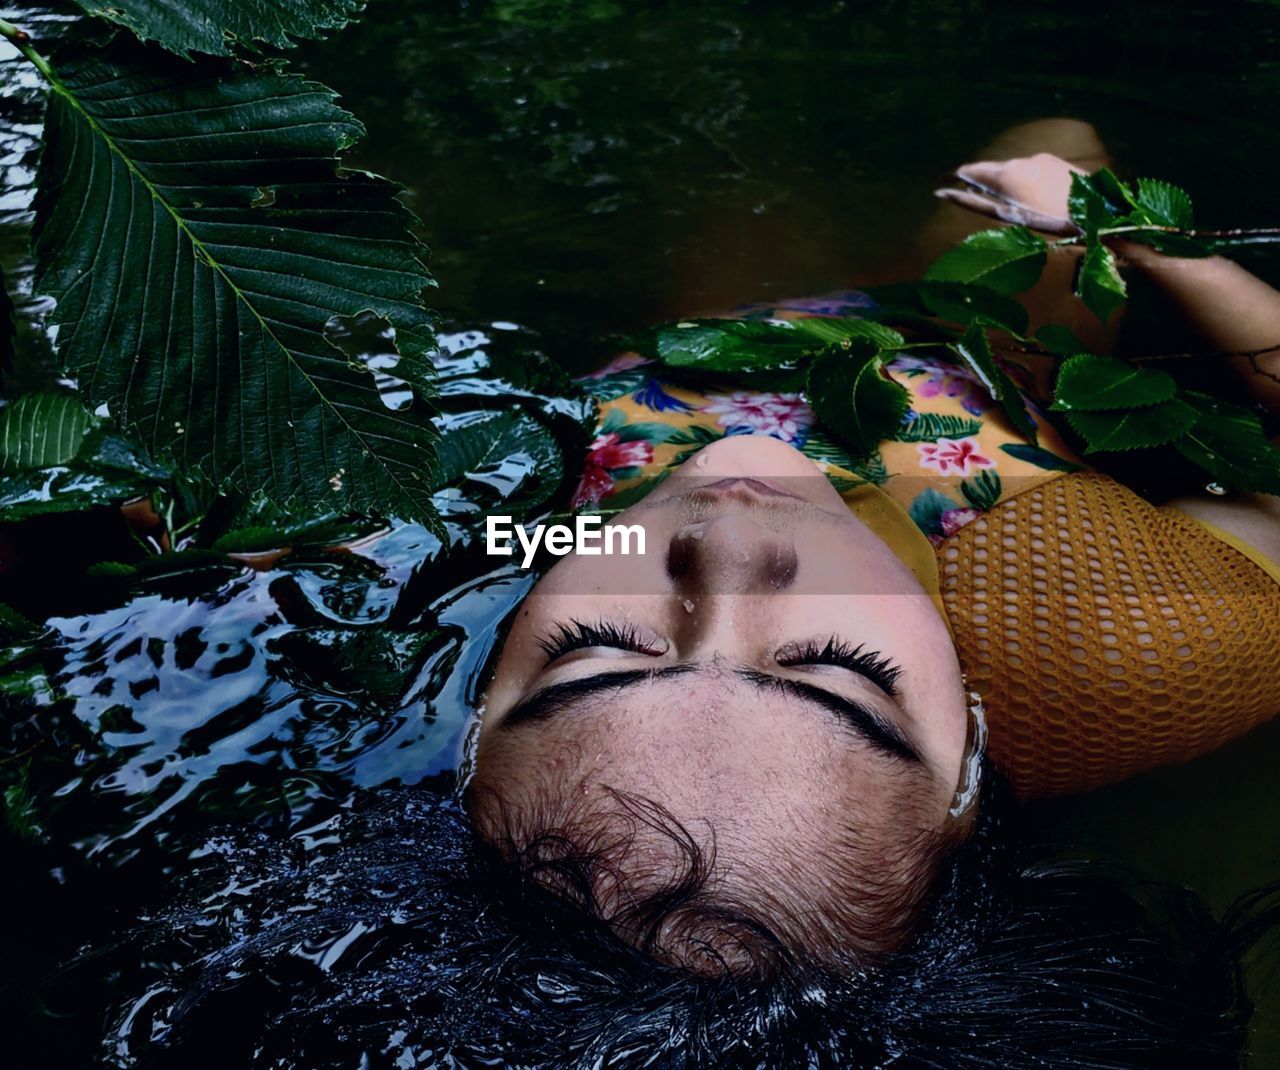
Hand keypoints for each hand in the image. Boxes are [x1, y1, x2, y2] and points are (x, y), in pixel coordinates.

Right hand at [934, 153, 1085, 235]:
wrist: (1095, 210)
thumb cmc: (1046, 220)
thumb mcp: (1006, 215)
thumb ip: (973, 202)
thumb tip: (941, 193)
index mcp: (1005, 173)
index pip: (970, 169)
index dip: (956, 178)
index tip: (945, 185)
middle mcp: (1019, 160)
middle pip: (992, 168)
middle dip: (980, 180)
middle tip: (974, 196)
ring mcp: (1039, 158)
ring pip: (1012, 168)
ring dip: (1003, 180)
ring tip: (1005, 200)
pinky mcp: (1055, 161)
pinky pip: (1029, 168)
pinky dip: (1021, 179)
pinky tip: (1029, 195)